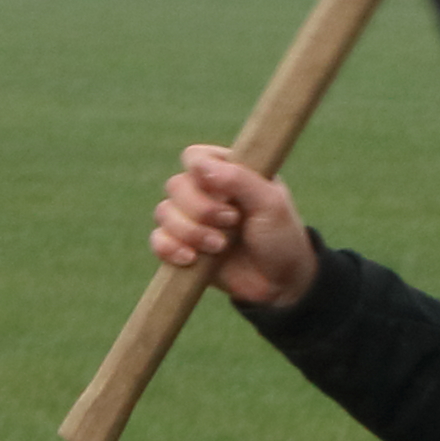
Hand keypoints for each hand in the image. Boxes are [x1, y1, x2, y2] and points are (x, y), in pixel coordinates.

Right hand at [150, 143, 317, 310]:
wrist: (280, 283)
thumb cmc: (281, 237)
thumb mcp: (270, 204)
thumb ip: (239, 179)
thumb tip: (199, 165)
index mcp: (228, 171)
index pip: (195, 156)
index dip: (201, 174)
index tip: (225, 194)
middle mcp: (206, 192)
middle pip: (176, 185)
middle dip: (200, 209)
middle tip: (232, 223)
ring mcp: (192, 220)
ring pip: (164, 212)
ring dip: (189, 232)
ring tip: (220, 247)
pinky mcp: (182, 246)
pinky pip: (158, 240)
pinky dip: (170, 248)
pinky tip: (192, 259)